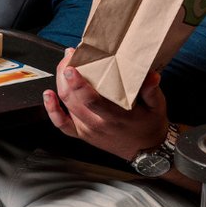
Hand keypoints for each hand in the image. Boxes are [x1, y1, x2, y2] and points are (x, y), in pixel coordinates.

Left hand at [44, 48, 169, 160]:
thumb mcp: (157, 106)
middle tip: (69, 56)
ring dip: (60, 84)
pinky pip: (62, 124)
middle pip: (72, 99)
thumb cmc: (150, 126)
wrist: (147, 150)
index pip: (91, 100)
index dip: (77, 84)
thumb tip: (151, 76)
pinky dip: (52, 110)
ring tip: (63, 66)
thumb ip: (151, 90)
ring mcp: (87, 130)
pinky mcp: (82, 134)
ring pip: (66, 105)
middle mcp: (97, 124)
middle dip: (65, 74)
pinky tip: (48, 95)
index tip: (71, 67)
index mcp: (115, 117)